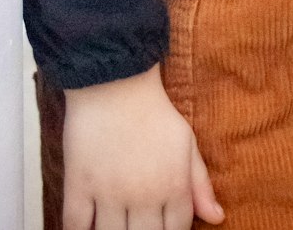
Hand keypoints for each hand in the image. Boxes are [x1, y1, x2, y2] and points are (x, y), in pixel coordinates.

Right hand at [62, 64, 224, 229]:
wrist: (114, 78)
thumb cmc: (152, 108)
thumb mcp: (186, 141)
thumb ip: (200, 183)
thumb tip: (217, 217)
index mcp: (172, 186)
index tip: (158, 224)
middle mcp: (143, 196)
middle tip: (136, 223)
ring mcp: (109, 192)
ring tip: (114, 223)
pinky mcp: (79, 183)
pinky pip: (76, 225)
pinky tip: (88, 225)